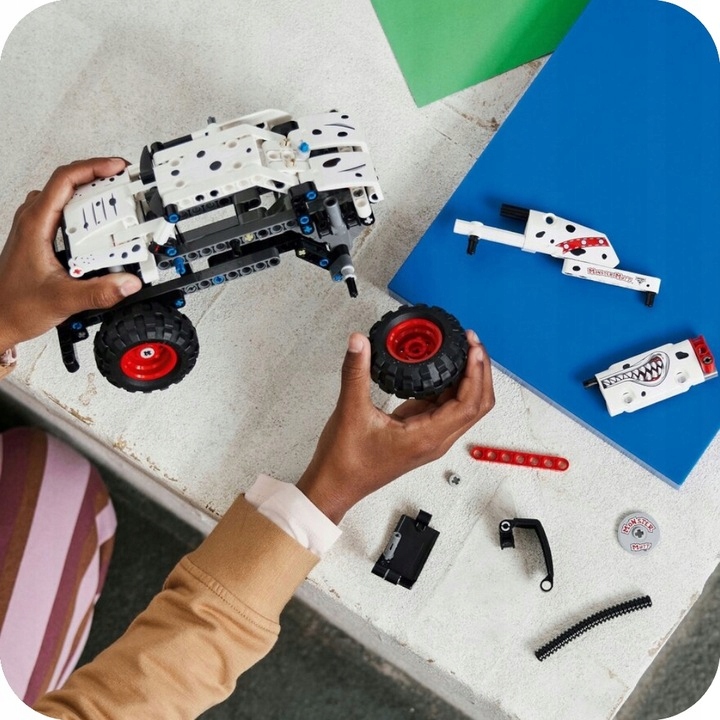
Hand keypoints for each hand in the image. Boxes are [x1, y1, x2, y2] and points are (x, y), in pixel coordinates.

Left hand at [0, 158, 142, 350]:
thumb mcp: (62, 300)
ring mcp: (36, 227)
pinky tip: (100, 226)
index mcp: (36, 224)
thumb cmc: (16, 305)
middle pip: (69, 183)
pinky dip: (86, 211)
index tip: (117, 169)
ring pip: (67, 196)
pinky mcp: (42, 238)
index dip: (94, 168)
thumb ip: (99, 292)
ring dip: (93, 193)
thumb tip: (128, 282)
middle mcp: (34, 220)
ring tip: (117, 200)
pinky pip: (66, 212)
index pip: (65, 180)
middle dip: (100, 178)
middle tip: (125, 185)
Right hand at [296, 330, 493, 522]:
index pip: (469, 404)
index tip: (472, 347)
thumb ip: (355, 372)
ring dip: (467, 379)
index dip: (476, 373)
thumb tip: (358, 342)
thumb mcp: (350, 410)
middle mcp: (434, 439)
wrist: (336, 485)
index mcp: (427, 437)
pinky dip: (448, 386)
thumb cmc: (347, 462)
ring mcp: (429, 437)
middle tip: (471, 343)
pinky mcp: (420, 434)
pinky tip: (436, 368)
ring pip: (462, 407)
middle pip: (476, 405)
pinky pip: (443, 407)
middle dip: (480, 372)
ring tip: (460, 350)